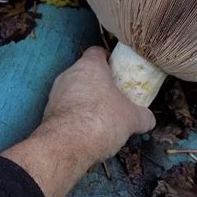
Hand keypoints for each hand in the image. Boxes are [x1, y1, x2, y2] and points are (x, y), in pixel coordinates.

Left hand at [2, 46, 155, 196]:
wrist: (67, 145)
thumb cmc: (102, 120)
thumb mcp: (132, 118)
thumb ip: (143, 116)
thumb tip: (149, 119)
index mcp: (90, 66)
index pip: (97, 52)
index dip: (108, 59)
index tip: (117, 70)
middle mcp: (69, 74)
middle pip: (85, 72)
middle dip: (98, 83)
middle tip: (112, 97)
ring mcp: (55, 93)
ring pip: (73, 91)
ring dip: (85, 101)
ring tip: (100, 118)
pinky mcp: (47, 112)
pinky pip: (65, 109)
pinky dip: (75, 116)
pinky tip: (86, 131)